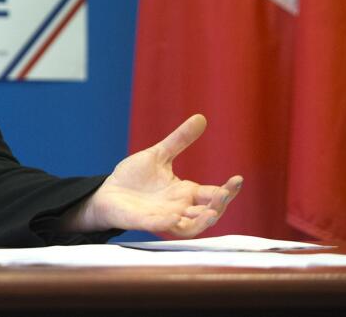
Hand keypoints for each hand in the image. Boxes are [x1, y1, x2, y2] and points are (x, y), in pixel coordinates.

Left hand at [65, 114, 242, 236]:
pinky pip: (158, 226)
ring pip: (189, 227)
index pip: (213, 194)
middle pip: (207, 213)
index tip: (238, 179)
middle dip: (218, 205)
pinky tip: (173, 217)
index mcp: (185, 192)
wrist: (107, 193)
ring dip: (201, 222)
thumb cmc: (134, 178)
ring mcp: (162, 217)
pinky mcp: (143, 222)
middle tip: (225, 193)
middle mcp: (179, 208)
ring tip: (211, 213)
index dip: (227, 189)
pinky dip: (166, 223)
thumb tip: (201, 118)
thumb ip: (179, 140)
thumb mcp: (159, 155)